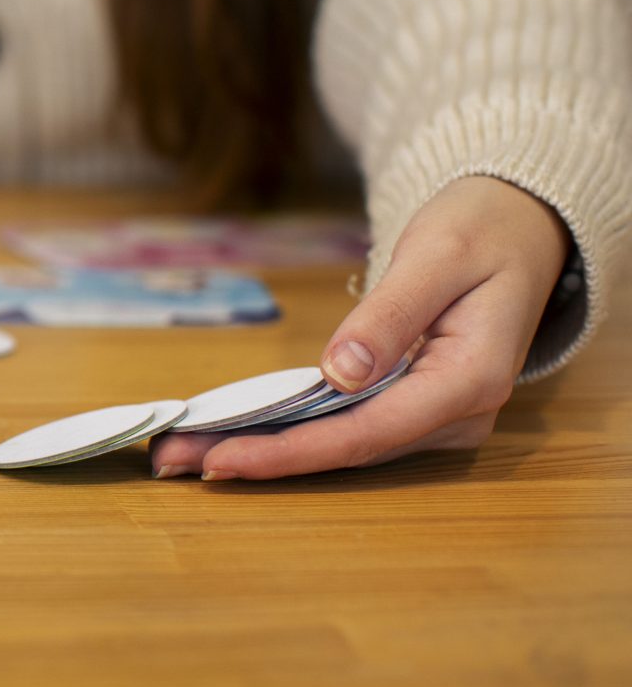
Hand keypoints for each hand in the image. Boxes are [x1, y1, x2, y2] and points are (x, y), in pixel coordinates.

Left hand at [151, 176, 569, 480]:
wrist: (518, 228)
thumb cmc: (481, 231)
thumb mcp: (436, 257)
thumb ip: (390, 317)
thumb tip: (339, 373)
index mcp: (471, 380)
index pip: (366, 432)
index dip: (290, 450)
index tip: (220, 457)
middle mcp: (458, 413)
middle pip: (346, 448)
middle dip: (258, 456)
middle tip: (169, 459)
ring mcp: (437, 414)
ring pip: (342, 444)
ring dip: (265, 447)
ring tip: (181, 451)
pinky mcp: (415, 404)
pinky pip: (348, 424)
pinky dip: (290, 428)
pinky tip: (234, 430)